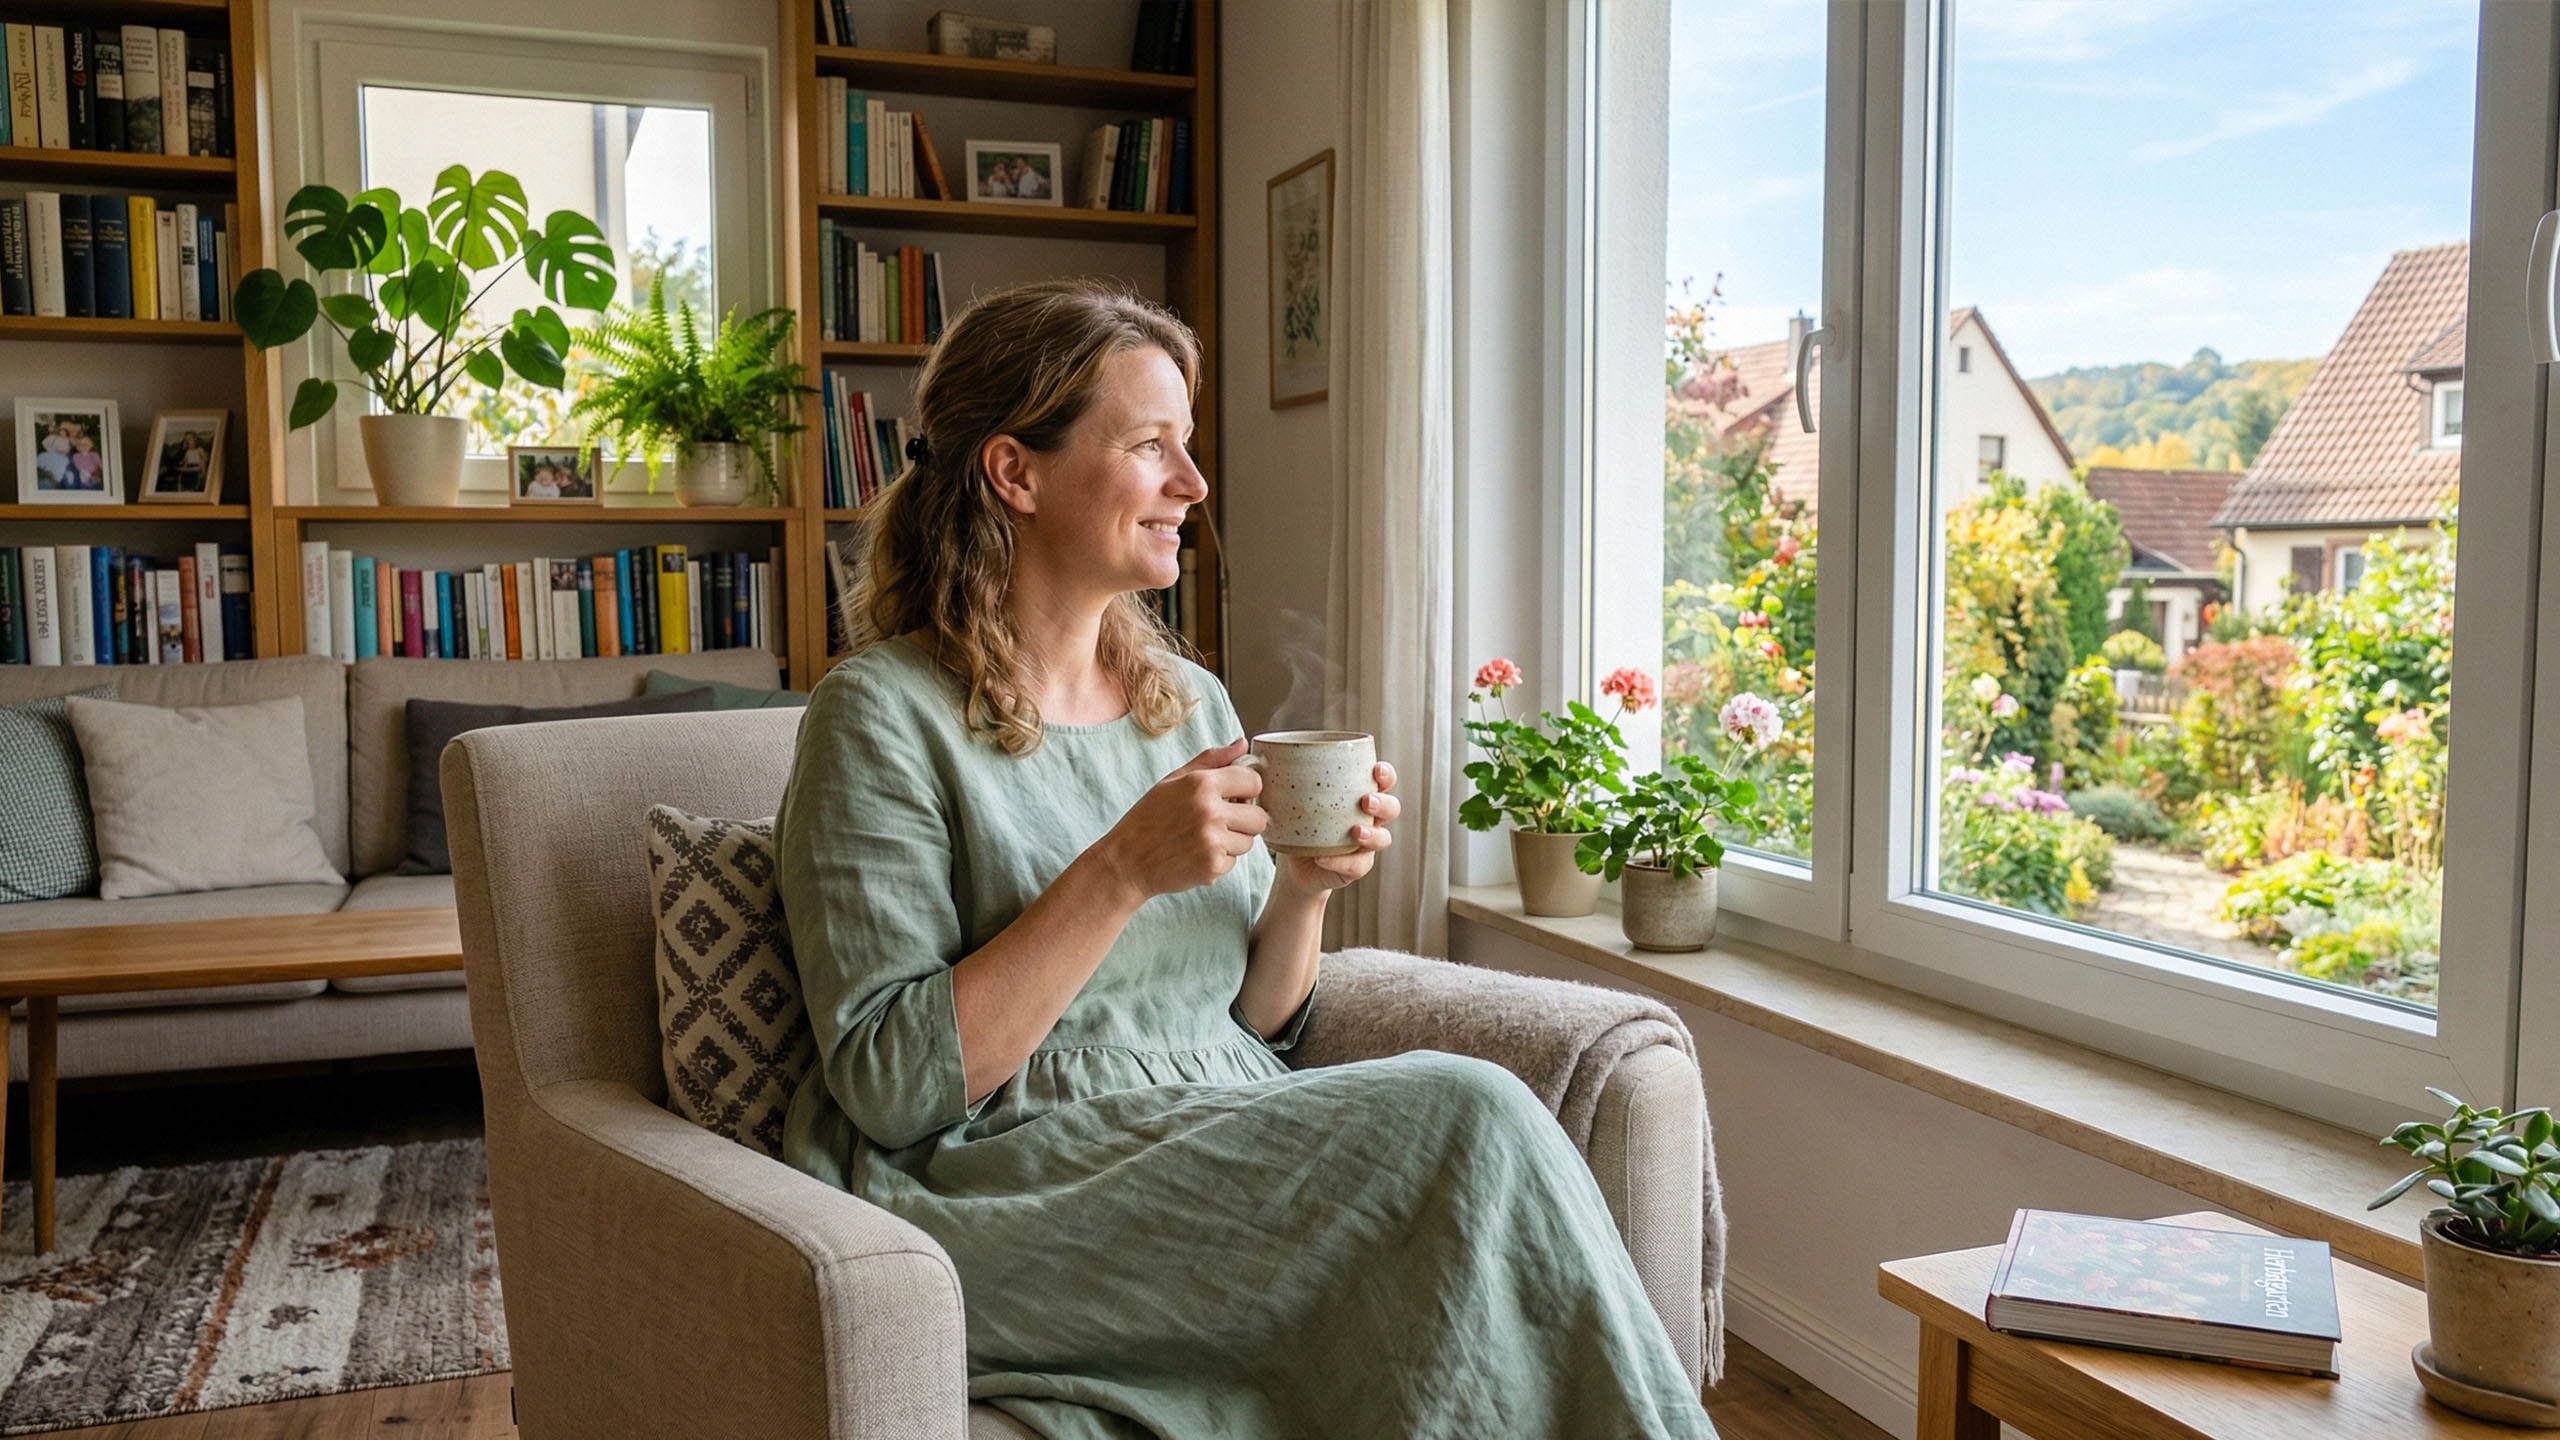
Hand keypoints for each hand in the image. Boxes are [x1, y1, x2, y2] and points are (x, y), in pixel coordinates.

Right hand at [1090, 739, 1268, 901]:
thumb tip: (1243, 744)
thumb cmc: (1148, 818)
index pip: (1254, 782)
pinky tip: (1196, 854)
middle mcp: (1210, 811)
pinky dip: (1219, 860)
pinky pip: (1234, 861)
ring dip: (1232, 841)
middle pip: (1259, 817)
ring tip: (1203, 838)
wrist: (1127, 862)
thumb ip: (1212, 760)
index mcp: (1202, 784)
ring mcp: (1213, 841)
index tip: (1234, 796)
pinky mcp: (1213, 867)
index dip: (1246, 790)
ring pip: (1249, 841)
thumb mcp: (1174, 780)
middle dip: (1245, 820)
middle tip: (1221, 821)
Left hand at [1281, 761, 1398, 895]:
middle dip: (1383, 803)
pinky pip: (1358, 866)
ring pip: (1384, 839)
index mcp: (1359, 794)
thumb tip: (1256, 756)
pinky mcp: (1355, 867)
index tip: (1375, 769)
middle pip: (1392, 808)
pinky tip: (1323, 859)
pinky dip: (1340, 862)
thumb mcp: (1291, 799)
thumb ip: (1285, 779)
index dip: (1386, 774)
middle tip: (1365, 801)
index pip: (1384, 780)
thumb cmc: (1298, 823)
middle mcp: (1370, 818)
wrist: (1295, 864)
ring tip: (1356, 832)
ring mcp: (1366, 845)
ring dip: (1372, 834)